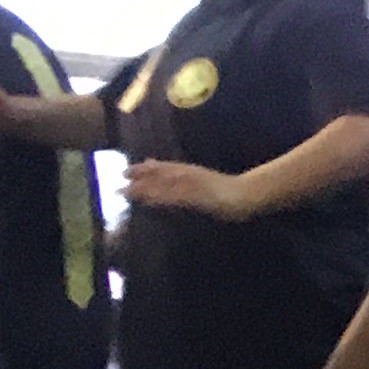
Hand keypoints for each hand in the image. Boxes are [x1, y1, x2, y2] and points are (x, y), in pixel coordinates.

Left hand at [125, 158, 249, 218]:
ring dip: (147, 187)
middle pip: (161, 175)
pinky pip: (178, 197)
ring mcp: (194, 185)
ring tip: (128, 190)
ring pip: (166, 185)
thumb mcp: (206, 180)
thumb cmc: (230, 189)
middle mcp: (190, 175)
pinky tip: (151, 201)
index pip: (164, 168)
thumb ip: (188, 176)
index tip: (126, 171)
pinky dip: (163, 198)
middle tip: (120, 179)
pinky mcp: (199, 197)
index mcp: (191, 171)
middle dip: (140, 176)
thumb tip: (168, 172)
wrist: (249, 193)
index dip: (144, 169)